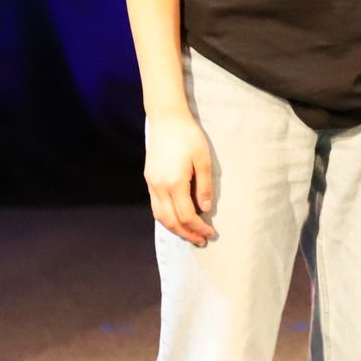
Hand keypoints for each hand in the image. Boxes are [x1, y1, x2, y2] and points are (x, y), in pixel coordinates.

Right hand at [146, 110, 214, 244]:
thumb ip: (205, 186)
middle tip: (201, 241)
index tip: (211, 234)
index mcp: (174, 183)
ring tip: (189, 234)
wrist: (166, 119)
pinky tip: (176, 218)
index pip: (187, 215)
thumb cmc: (189, 136)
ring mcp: (151, 183)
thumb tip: (206, 209)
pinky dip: (166, 217)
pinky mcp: (149, 179)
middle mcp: (159, 187)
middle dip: (186, 234)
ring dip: (174, 228)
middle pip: (171, 221)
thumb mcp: (203, 159)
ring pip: (160, 216)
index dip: (199, 228)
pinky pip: (155, 206)